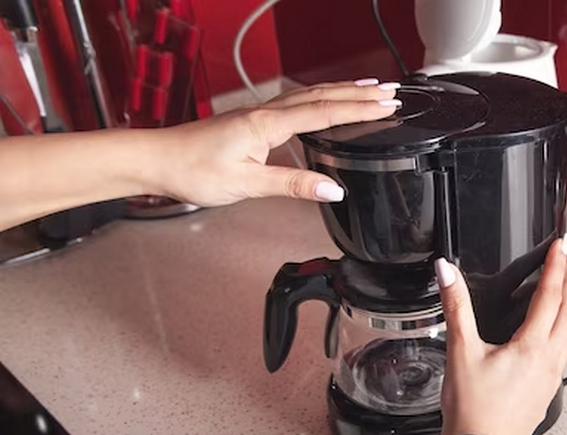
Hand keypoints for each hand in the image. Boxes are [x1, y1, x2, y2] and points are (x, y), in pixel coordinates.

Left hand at [154, 79, 401, 205]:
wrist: (155, 159)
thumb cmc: (191, 169)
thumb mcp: (246, 183)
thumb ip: (292, 185)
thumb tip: (331, 189)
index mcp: (267, 124)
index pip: (325, 113)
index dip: (360, 110)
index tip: (387, 106)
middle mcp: (265, 113)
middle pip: (321, 96)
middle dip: (358, 94)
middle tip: (389, 92)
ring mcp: (257, 114)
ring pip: (308, 96)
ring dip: (341, 92)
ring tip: (367, 91)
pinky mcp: (250, 121)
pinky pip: (294, 104)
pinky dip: (318, 100)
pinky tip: (323, 106)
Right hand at [434, 236, 566, 434]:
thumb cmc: (472, 410)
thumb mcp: (460, 351)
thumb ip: (456, 306)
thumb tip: (448, 272)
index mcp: (532, 346)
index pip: (550, 294)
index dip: (556, 266)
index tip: (561, 246)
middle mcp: (549, 361)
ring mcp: (551, 379)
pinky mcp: (546, 394)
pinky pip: (563, 355)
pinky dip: (564, 334)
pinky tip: (554, 339)